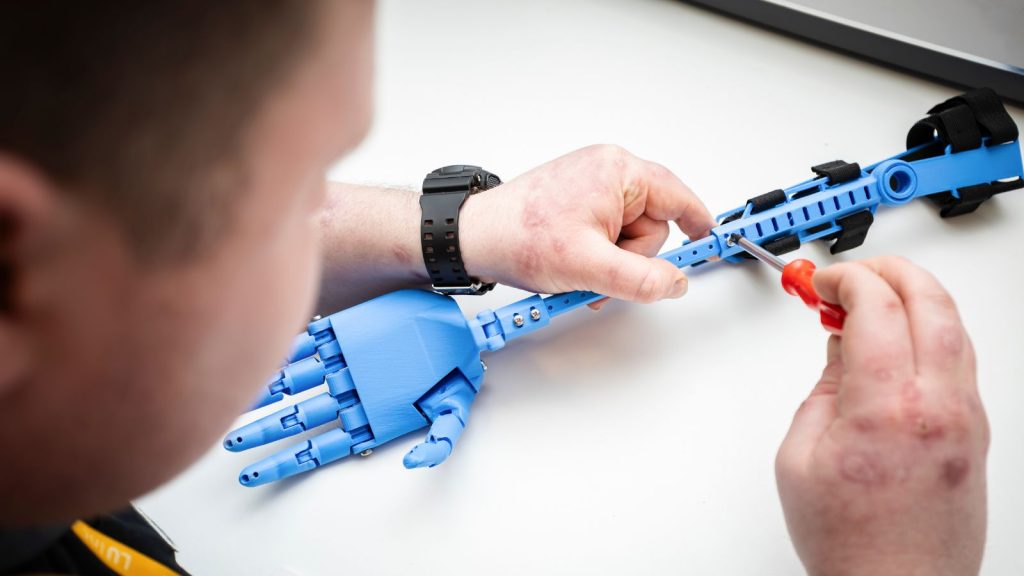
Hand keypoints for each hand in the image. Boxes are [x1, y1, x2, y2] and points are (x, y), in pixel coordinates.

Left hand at [460, 145, 714, 307]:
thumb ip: (641, 279)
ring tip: (578, 271)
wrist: (473, 239)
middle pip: (651, 225)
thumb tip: (675, 283)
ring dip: (610, 263)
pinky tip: (573, 267)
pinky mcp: (574, 201)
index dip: (697, 223)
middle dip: (630, 258)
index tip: (710, 240)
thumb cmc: (519, 238)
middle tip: (600, 270)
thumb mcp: (589, 267)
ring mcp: (589, 185)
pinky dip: (596, 257)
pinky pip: (605, 234)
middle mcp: (605, 170)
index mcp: (617, 171)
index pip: (677, 197)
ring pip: (627, 235)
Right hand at [776, 257, 988, 575]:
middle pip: (929, 299)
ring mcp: (965, 418)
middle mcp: (937, 406)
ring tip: (873, 302)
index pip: (877, 305)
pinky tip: (899, 339)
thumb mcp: (800, 456)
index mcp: (885, 408)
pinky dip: (931, 330)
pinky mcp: (975, 432)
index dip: (844, 279)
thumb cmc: (849, 540)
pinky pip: (960, 357)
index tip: (821, 283)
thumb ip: (823, 389)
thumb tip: (840, 345)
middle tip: (852, 274)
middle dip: (888, 271)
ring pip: (954, 324)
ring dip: (914, 296)